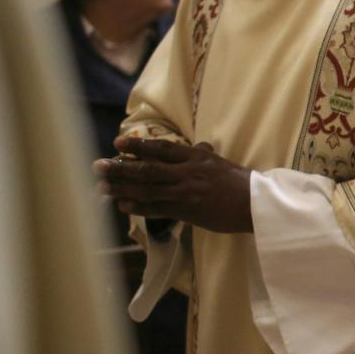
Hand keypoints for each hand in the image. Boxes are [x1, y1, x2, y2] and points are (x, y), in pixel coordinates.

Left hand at [94, 137, 253, 233]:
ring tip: (102, 187)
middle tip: (98, 165)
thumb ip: (205, 156)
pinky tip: (122, 205)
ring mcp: (186, 192)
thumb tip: (197, 147)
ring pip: (148, 188)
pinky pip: (157, 208)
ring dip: (122, 187)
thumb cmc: (241, 183)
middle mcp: (188, 172)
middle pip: (148, 168)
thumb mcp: (222, 163)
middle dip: (121, 167)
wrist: (256, 205)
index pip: (162, 148)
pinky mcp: (187, 210)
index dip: (138, 146)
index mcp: (197, 157)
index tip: (117, 143)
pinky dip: (139, 207)